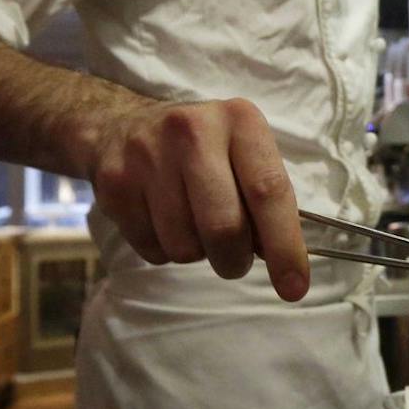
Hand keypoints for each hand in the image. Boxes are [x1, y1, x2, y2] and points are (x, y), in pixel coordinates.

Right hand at [86, 98, 310, 297]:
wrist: (119, 126)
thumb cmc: (201, 149)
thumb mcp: (242, 153)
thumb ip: (266, 200)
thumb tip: (282, 262)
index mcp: (240, 121)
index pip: (269, 192)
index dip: (285, 247)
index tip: (294, 288)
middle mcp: (193, 131)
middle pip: (224, 227)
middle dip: (234, 259)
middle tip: (233, 258)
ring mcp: (148, 155)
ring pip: (185, 246)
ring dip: (197, 253)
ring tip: (192, 224)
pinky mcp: (114, 183)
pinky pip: (152, 249)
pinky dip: (165, 250)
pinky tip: (162, 220)